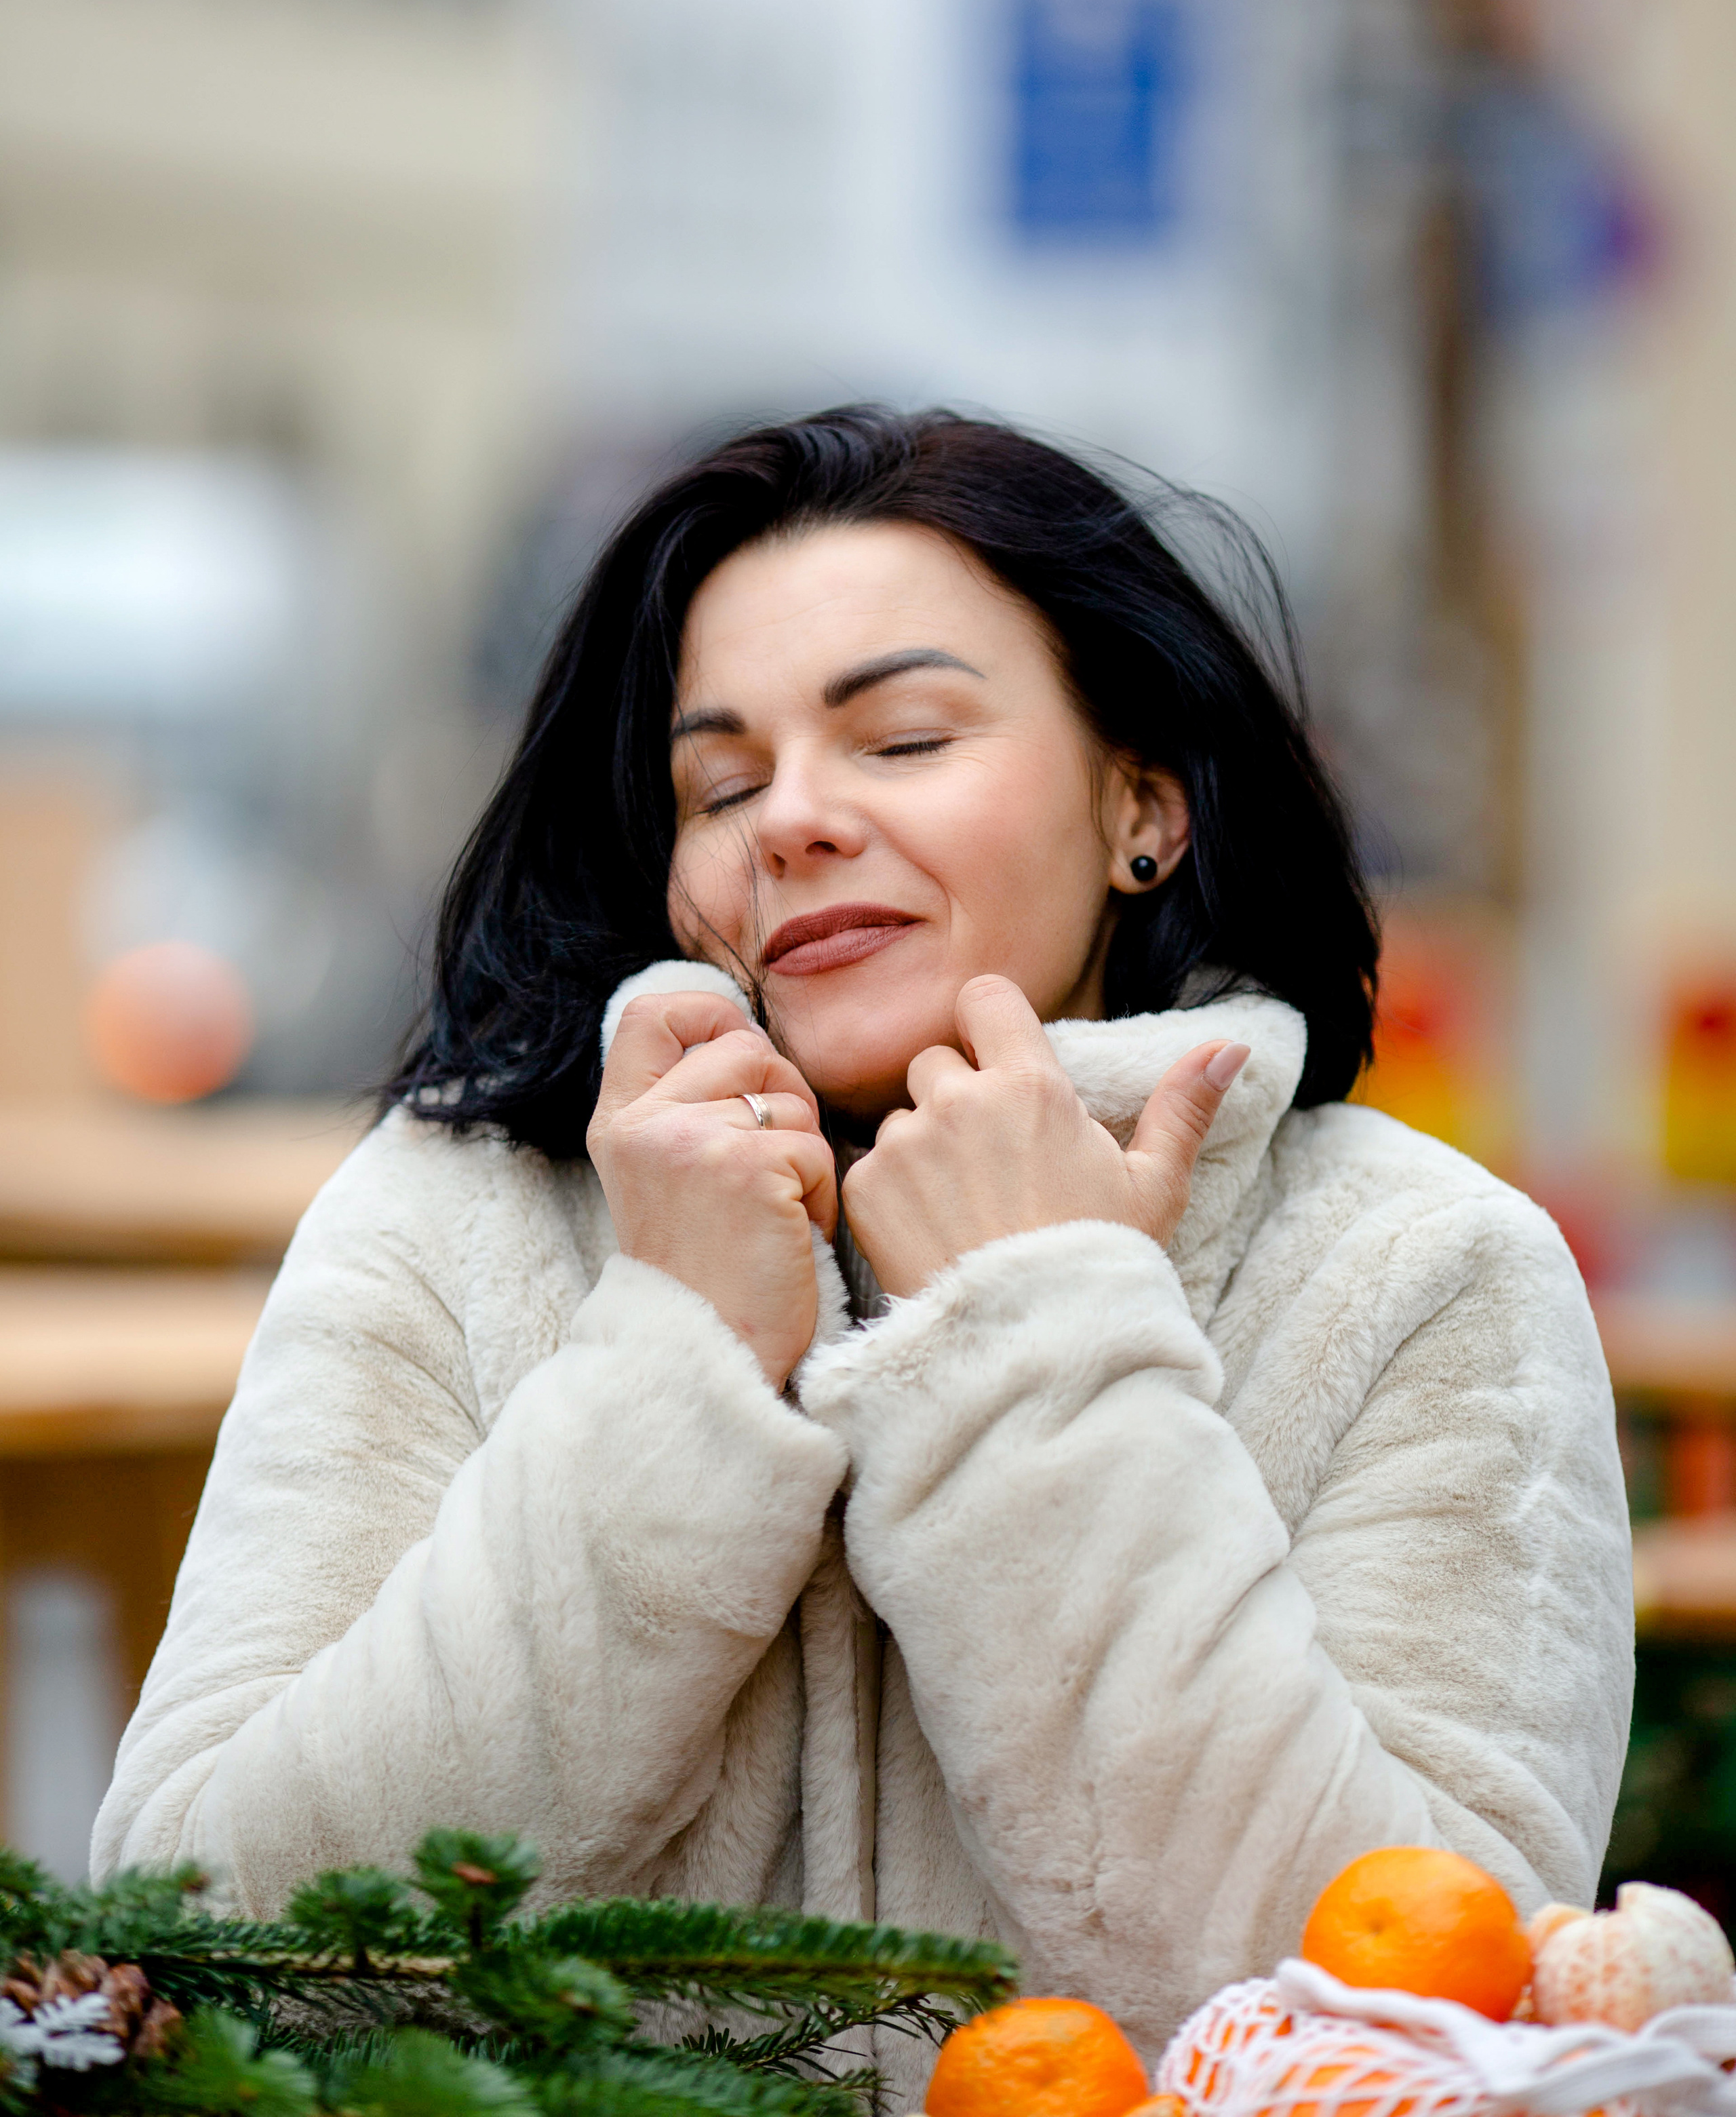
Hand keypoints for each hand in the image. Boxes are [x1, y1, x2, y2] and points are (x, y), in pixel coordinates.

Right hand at [587, 991, 835, 1390]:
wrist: (703, 1361)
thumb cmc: (704, 1275)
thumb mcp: (664, 1177)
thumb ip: (686, 1109)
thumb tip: (748, 1041)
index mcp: (619, 1121)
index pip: (651, 1012)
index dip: (708, 1014)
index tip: (739, 1055)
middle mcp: (646, 1124)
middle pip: (746, 1047)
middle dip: (781, 1097)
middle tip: (772, 1170)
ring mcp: (694, 1141)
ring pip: (791, 1098)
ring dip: (803, 1155)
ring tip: (775, 1217)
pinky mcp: (748, 1167)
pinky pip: (817, 1149)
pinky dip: (819, 1198)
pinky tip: (790, 1240)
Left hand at [841, 974, 1248, 1299]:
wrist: (1035, 1349)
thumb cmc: (1099, 1265)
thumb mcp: (1154, 1186)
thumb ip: (1182, 1107)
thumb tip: (1229, 1048)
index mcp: (1030, 1086)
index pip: (984, 998)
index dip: (988, 1023)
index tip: (998, 1060)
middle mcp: (960, 1102)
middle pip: (935, 1061)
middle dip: (955, 1097)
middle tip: (990, 1163)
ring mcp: (907, 1144)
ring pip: (902, 1118)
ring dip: (923, 1150)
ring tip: (965, 1210)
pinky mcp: (869, 1189)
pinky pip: (872, 1168)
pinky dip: (893, 1196)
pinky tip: (934, 1235)